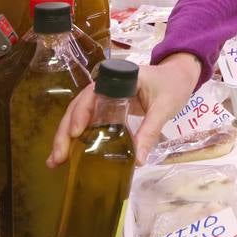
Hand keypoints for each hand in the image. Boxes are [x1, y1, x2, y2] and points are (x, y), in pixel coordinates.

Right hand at [47, 53, 200, 168]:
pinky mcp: (107, 109)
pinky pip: (89, 121)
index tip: (76, 134)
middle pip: (78, 107)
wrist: (180, 75)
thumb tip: (137, 161)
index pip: (92, 94)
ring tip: (55, 161)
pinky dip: (78, 138)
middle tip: (57, 157)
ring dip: (66, 137)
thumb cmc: (172, 86)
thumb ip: (150, 131)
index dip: (81, 113)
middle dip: (65, 132)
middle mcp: (105, 86)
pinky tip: (69, 155)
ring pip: (79, 116)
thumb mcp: (164, 108)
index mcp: (118, 79)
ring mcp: (104, 97)